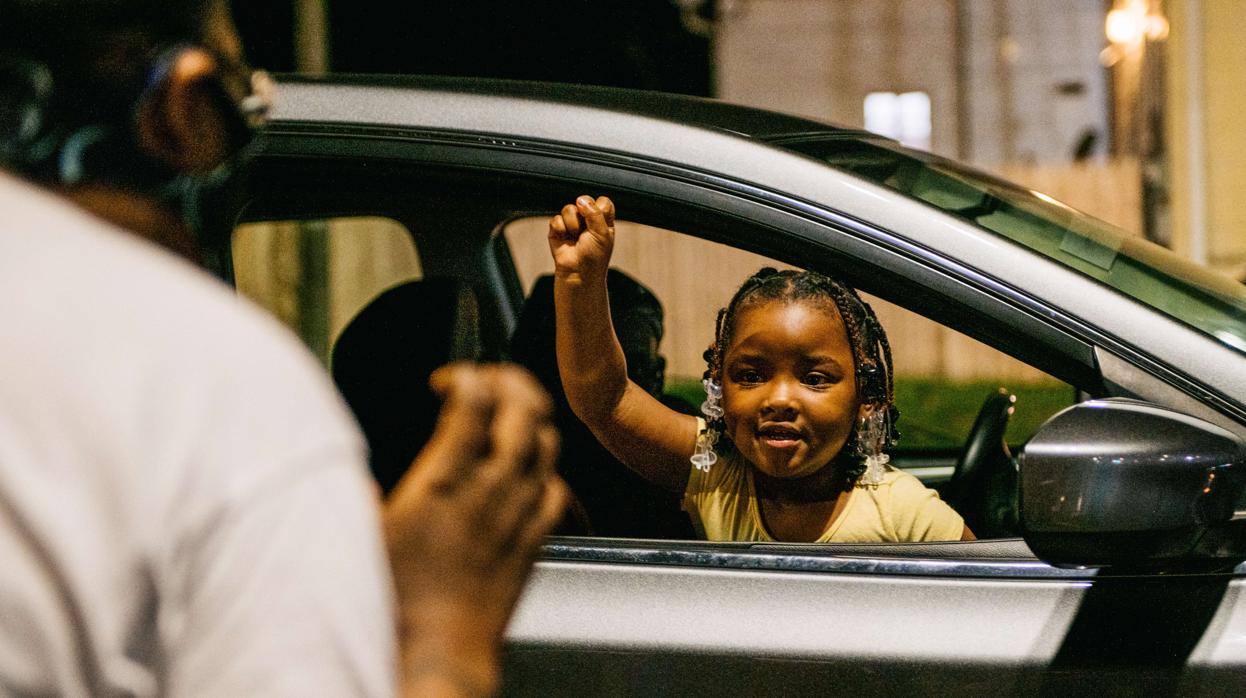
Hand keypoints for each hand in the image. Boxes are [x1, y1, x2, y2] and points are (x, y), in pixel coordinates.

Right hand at [382, 363, 566, 695]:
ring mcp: (521, 511)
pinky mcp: (536, 538)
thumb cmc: (399, 599)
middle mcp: (493, 486)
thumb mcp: (364, 532)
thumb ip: (360, 491)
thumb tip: (352, 470)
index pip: (475, 399)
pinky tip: (528, 472)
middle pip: (524, 409)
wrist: (440, 651)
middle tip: (489, 381)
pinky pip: (557, 489)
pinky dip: (545, 470)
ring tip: (510, 415)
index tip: (449, 379)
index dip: (465, 375)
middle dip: (509, 381)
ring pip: (547, 442)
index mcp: (447, 476)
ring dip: (530, 419)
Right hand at [547, 194, 615, 279]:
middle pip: (583, 201)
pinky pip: (556, 219)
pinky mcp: (557, 228)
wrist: (579, 272)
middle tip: (586, 232)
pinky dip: (561, 230)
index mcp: (603, 219)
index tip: (599, 222)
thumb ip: (595, 213)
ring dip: (572, 225)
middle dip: (584, 217)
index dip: (599, 208)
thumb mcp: (602, 233)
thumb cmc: (594, 256)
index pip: (602, 201)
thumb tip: (581, 199)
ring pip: (568, 209)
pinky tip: (565, 239)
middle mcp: (587, 219)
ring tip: (576, 238)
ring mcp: (572, 223)